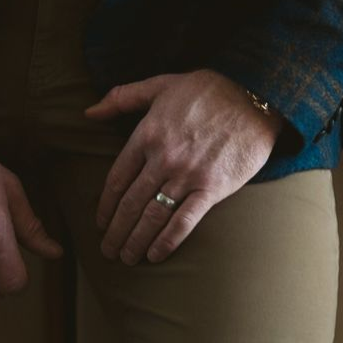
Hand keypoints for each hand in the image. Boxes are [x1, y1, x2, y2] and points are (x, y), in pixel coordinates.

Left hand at [85, 69, 280, 264]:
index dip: (105, 205)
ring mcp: (188, 175)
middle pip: (131, 204)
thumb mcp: (161, 84)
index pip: (117, 179)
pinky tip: (155, 255)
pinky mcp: (212, 189)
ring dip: (135, 241)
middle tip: (108, 250)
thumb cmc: (207, 89)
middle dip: (116, 231)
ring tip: (126, 258)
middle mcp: (164, 158)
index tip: (100, 222)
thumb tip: (89, 113)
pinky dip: (167, 242)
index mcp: (148, 133)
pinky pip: (184, 222)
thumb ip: (123, 97)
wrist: (253, 96)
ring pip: (153, 217)